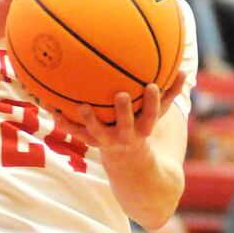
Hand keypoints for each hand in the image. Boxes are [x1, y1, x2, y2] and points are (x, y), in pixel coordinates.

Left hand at [51, 71, 185, 153]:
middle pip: (126, 126)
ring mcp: (106, 140)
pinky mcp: (89, 140)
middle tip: (122, 95)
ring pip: (97, 132)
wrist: (128, 162)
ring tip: (82, 106)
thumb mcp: (158, 115)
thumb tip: (185, 71)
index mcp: (143, 129)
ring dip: (89, 120)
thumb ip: (170, 94)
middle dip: (124, 112)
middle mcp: (125, 136)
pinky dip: (62, 119)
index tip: (152, 86)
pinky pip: (74, 130)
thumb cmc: (143, 127)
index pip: (151, 115)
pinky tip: (48, 105)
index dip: (152, 102)